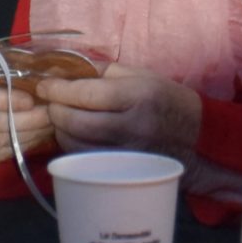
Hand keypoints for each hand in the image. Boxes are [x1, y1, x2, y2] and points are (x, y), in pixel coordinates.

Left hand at [45, 65, 201, 159]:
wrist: (198, 138)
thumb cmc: (166, 99)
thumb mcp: (140, 75)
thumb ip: (102, 71)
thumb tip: (66, 69)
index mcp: (135, 95)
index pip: (86, 94)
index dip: (58, 90)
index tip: (43, 86)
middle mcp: (132, 127)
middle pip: (77, 123)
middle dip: (55, 111)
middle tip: (49, 102)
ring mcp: (129, 155)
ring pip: (79, 147)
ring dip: (61, 132)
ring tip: (60, 119)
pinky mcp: (126, 173)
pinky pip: (89, 162)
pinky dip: (74, 150)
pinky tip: (74, 138)